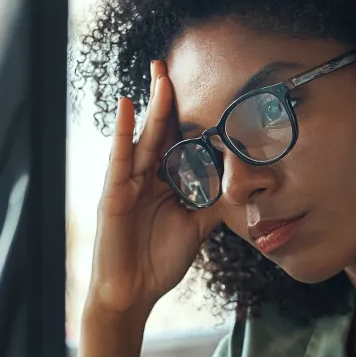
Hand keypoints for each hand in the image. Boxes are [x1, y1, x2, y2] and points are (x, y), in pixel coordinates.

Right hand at [87, 61, 223, 319]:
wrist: (134, 292)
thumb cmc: (159, 260)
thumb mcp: (197, 227)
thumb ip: (214, 203)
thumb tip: (242, 186)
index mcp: (164, 182)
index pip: (178, 142)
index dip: (189, 116)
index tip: (205, 89)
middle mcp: (145, 176)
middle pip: (159, 130)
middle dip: (166, 98)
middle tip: (171, 64)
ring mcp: (128, 182)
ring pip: (143, 136)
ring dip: (152, 105)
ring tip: (160, 74)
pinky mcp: (114, 193)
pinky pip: (119, 157)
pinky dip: (123, 131)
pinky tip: (128, 106)